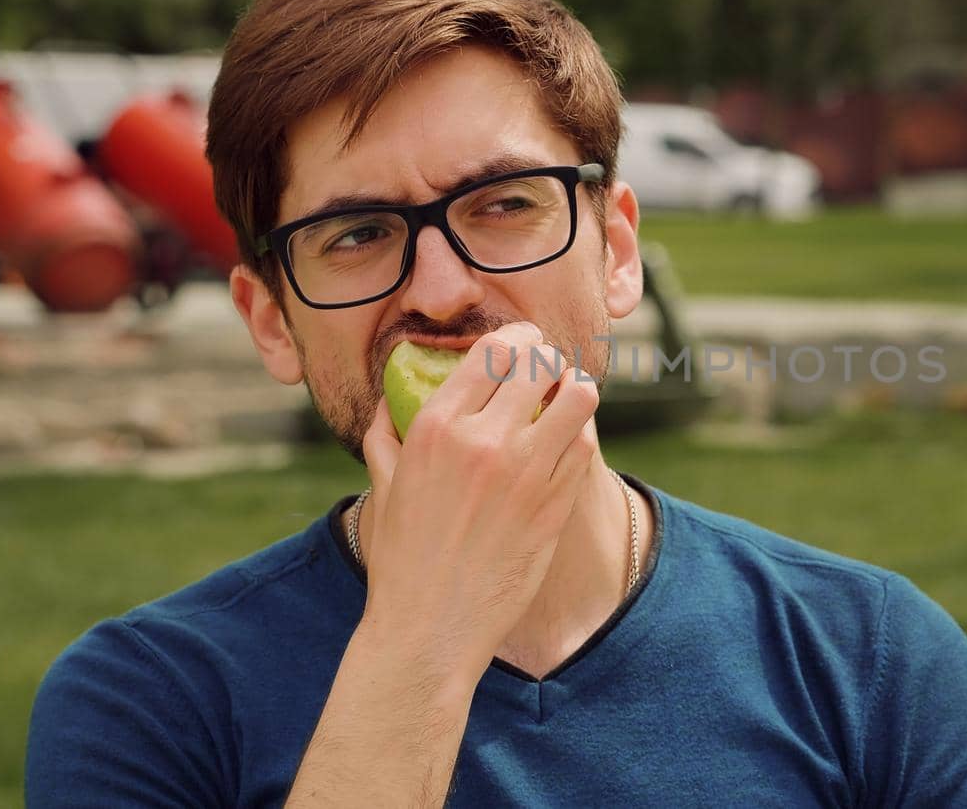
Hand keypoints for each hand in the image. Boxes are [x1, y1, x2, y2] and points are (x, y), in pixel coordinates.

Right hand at [356, 321, 600, 672]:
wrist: (432, 626)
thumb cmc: (402, 558)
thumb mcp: (381, 485)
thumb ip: (385, 431)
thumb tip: (394, 395)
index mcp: (436, 427)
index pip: (493, 350)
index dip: (516, 340)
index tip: (522, 345)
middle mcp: (484, 441)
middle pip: (540, 362)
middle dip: (547, 358)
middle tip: (547, 370)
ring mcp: (526, 473)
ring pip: (578, 396)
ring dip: (574, 389)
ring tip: (566, 399)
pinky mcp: (556, 504)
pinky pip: (585, 444)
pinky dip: (580, 433)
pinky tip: (568, 440)